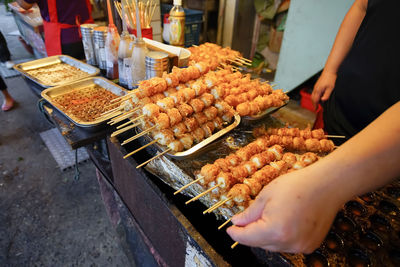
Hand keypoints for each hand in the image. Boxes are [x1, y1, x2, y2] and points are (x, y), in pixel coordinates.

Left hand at [227, 167, 343, 252]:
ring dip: (266, 235)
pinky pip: (288, 245)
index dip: (236, 233)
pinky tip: (283, 222)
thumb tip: (238, 222)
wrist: (327, 185)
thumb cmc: (298, 185)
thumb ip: (250, 213)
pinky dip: (281, 237)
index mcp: (275, 230)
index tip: (230, 229)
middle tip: (245, 220)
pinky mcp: (310, 245)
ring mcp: (301, 246)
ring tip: (269, 216)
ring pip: (273, 245)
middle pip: (260, 243)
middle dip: (250, 233)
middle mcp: (288, 243)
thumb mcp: (266, 195)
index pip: (247, 238)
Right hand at [311, 71, 336, 108]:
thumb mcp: (330, 88)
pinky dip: (315, 96)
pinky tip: (318, 96)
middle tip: (315, 108)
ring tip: (317, 103)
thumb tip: (322, 101)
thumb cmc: (330, 79)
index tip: (316, 109)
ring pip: (312, 95)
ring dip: (314, 100)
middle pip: (312, 98)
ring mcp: (315, 86)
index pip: (315, 100)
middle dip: (313, 103)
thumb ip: (326, 95)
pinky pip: (314, 92)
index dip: (315, 105)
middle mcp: (315, 89)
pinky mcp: (317, 85)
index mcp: (318, 90)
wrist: (329, 71)